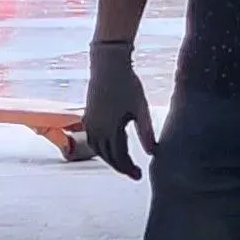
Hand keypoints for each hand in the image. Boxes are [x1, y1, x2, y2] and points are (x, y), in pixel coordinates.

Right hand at [85, 40, 154, 177]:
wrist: (108, 63)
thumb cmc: (127, 83)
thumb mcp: (141, 108)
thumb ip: (146, 132)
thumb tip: (152, 153)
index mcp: (110, 129)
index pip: (119, 158)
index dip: (129, 169)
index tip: (139, 176)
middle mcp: (96, 129)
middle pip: (108, 157)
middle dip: (121, 167)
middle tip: (134, 173)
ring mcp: (90, 123)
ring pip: (98, 150)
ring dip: (109, 159)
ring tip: (123, 163)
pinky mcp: (87, 115)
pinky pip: (92, 140)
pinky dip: (101, 149)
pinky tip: (109, 147)